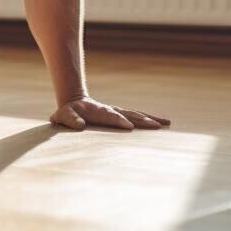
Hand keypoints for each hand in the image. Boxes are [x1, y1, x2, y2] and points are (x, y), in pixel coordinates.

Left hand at [49, 96, 169, 130]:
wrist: (74, 103)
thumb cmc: (67, 112)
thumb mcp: (63, 116)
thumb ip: (70, 120)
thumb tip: (80, 125)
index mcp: (100, 112)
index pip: (112, 117)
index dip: (120, 121)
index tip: (129, 126)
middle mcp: (112, 111)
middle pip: (130, 115)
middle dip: (143, 120)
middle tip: (158, 125)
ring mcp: (118, 113)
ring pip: (137, 115)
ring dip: (151, 120)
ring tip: (166, 123)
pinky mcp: (121, 116)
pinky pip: (137, 118)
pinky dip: (149, 121)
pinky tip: (162, 124)